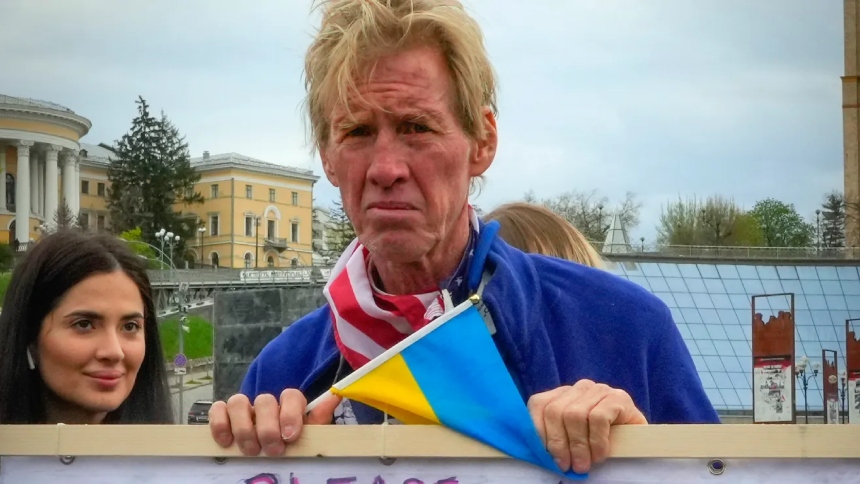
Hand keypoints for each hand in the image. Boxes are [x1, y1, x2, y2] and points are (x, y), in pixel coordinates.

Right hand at [208, 389, 341, 456]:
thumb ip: (318, 419)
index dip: (290, 414)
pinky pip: (217, 410)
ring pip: (237, 401)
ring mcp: (243, 408)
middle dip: (268, 428)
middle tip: (273, 450)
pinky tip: (226, 442)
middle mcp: (266, 403)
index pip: (290, 395)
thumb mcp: (309, 436)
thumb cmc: (291, 445)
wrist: (271, 455)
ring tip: (251, 451)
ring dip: (243, 428)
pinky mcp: (223, 416)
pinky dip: (219, 423)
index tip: (290, 436)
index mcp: (289, 405)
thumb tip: (335, 397)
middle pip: (264, 400)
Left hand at [527, 379, 646, 473]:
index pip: (538, 404)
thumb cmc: (600, 441)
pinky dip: (597, 441)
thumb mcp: (572, 437)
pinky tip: (600, 455)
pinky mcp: (618, 397)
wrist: (639, 440)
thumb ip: (556, 437)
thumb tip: (538, 452)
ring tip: (583, 465)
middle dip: (559, 443)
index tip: (545, 457)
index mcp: (562, 394)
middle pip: (555, 411)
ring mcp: (599, 390)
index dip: (538, 432)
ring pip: (574, 415)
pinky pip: (598, 418)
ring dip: (578, 446)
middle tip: (567, 466)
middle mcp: (579, 388)